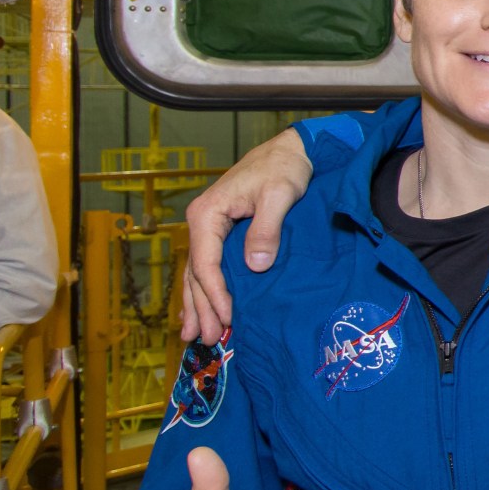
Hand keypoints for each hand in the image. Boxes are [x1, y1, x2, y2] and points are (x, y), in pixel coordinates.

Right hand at [179, 129, 313, 345]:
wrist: (291, 150)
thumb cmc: (284, 167)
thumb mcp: (279, 195)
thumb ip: (266, 229)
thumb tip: (255, 266)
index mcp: (207, 213)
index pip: (206, 263)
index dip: (216, 294)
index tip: (228, 317)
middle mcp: (202, 222)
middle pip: (197, 273)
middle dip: (201, 308)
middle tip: (208, 339)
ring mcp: (210, 228)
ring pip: (198, 273)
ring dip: (199, 304)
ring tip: (197, 336)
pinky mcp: (222, 232)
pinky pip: (209, 266)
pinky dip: (206, 290)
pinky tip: (206, 310)